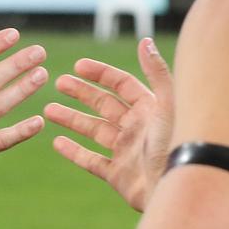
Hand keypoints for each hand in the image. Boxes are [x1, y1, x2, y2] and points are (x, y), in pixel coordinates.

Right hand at [44, 37, 173, 211]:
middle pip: (104, 104)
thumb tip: (145, 41)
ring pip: (94, 131)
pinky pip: (92, 162)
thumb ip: (157, 73)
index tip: (78, 65)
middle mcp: (137, 128)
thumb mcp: (169, 105)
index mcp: (149, 109)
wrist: (180, 188)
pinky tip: (56, 143)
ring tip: (49, 110)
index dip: (101, 73)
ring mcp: (127, 152)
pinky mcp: (119, 176)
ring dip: (72, 119)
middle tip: (58, 82)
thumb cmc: (177, 145)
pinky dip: (74, 152)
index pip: (121, 84)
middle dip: (81, 93)